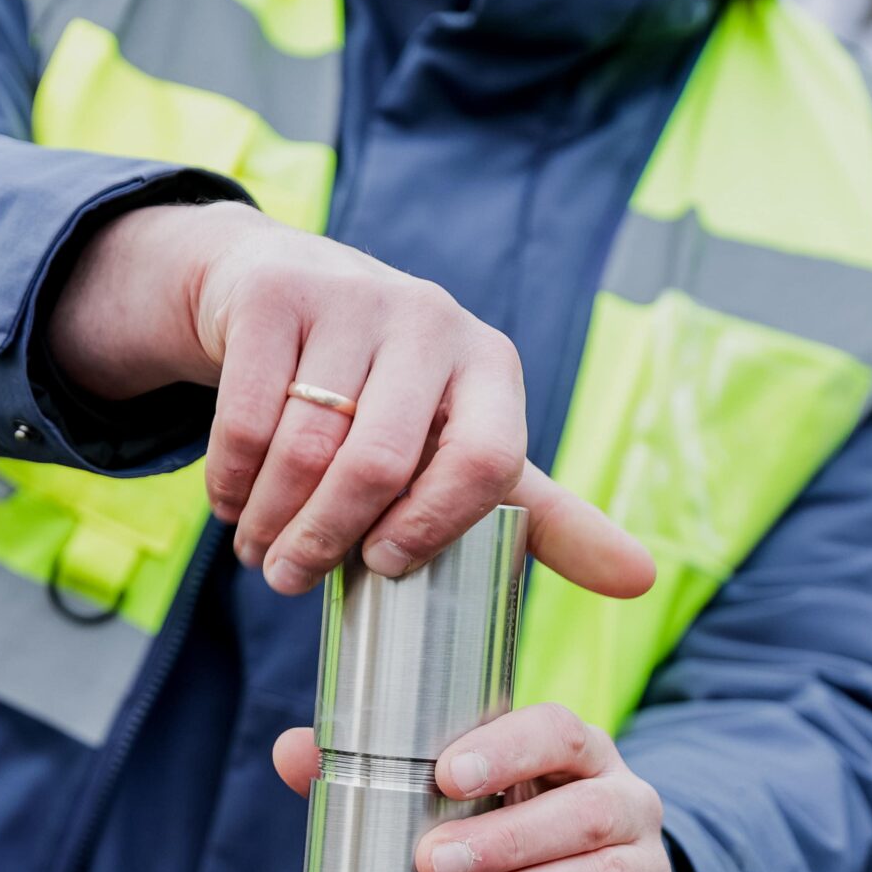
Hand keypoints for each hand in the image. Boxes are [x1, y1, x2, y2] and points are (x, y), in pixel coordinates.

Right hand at [47, 202, 653, 598]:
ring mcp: (351, 298)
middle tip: (292, 581)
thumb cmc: (391, 396)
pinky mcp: (275, 294)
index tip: (384, 570)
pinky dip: (231, 479)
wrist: (284, 290)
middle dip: (328, 540)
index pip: (487, 461)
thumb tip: (640, 581)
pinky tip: (231, 505)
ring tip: (259, 556)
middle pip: (383, 463)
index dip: (434, 527)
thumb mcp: (468, 444)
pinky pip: (248, 415)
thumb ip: (544, 516)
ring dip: (271, 521)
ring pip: (307, 446)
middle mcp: (431, 320)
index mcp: (491, 366)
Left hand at [272, 703, 673, 871]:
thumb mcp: (453, 806)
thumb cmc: (502, 841)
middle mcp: (627, 806)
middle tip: (430, 864)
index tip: (447, 774)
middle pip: (586, 812)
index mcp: (578, 757)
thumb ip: (377, 775)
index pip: (560, 732)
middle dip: (506, 839)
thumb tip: (292, 750)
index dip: (509, 749)